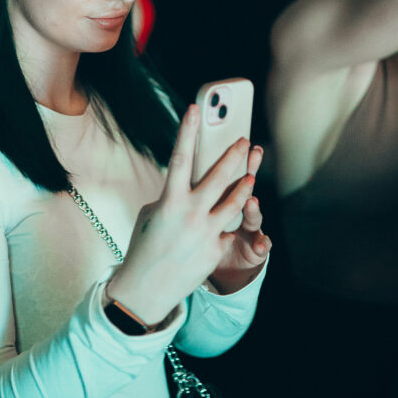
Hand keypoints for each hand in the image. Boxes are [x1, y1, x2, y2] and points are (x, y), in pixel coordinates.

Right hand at [107, 106, 259, 325]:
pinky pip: (228, 230)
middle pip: (220, 175)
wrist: (146, 288)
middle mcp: (190, 213)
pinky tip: (226, 223)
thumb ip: (174, 196)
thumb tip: (191, 186)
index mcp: (169, 200)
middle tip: (244, 139)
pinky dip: (227, 226)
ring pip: (236, 201)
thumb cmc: (145, 245)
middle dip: (234, 154)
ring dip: (246, 184)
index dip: (188, 130)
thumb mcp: (153, 213)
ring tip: (252, 172)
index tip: (195, 109)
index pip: (181, 156)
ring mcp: (206, 232)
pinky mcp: (216, 250)